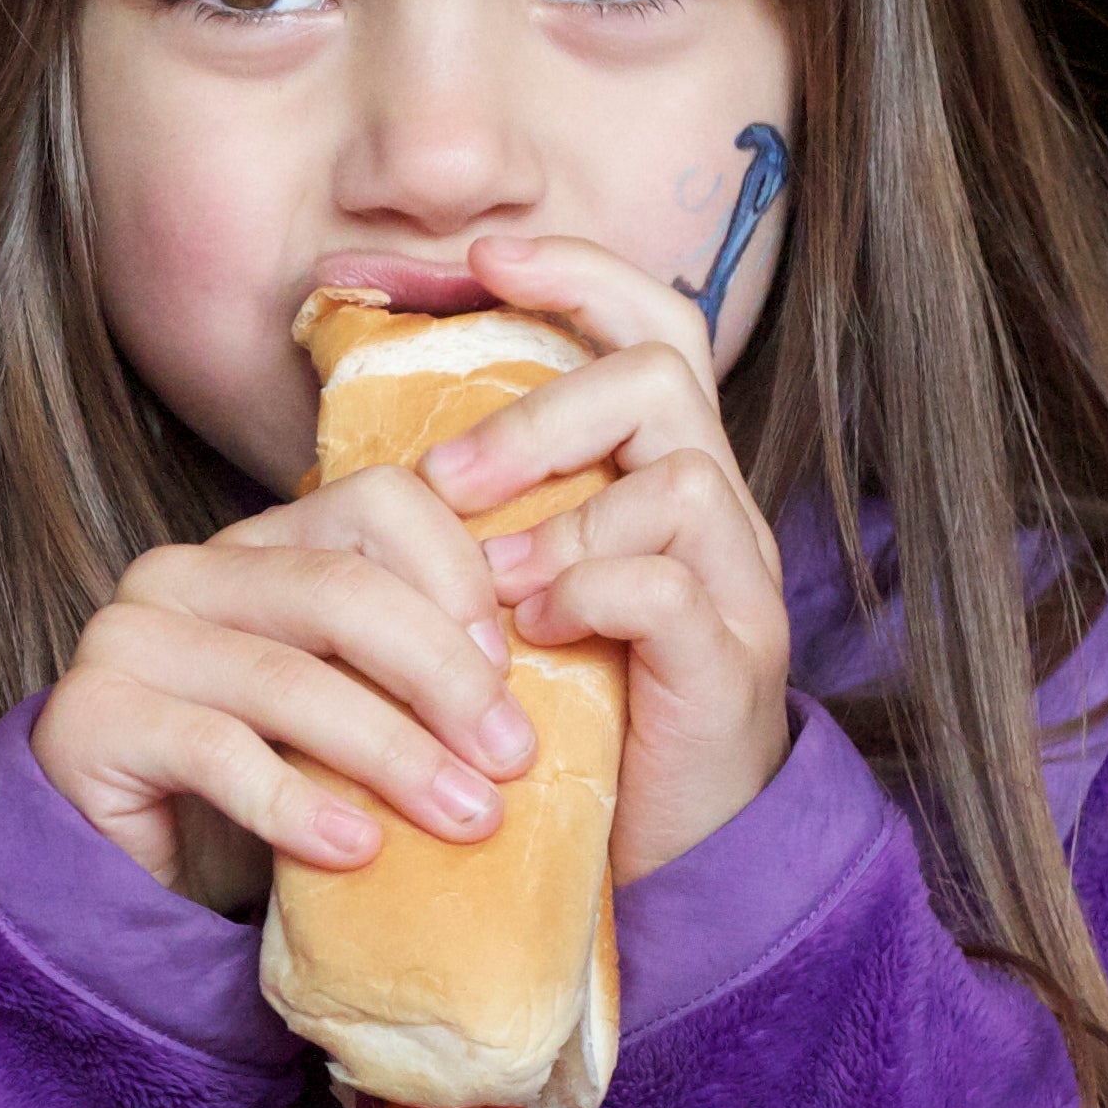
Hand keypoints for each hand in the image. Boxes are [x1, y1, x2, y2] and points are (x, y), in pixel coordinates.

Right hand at [31, 465, 543, 915]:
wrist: (135, 876)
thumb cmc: (266, 791)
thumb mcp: (353, 708)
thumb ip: (412, 662)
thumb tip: (547, 646)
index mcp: (257, 544)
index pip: (376, 503)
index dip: (459, 576)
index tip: (515, 669)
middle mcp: (182, 571)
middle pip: (341, 591)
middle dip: (444, 677)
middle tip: (513, 758)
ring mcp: (126, 639)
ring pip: (287, 679)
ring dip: (394, 754)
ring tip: (468, 818)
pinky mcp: (89, 719)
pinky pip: (218, 755)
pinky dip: (300, 807)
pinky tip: (359, 850)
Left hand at [421, 233, 794, 882]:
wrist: (663, 854)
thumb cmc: (571, 714)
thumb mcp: (518, 595)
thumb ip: (484, 521)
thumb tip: (371, 456)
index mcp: (661, 479)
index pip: (652, 327)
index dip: (577, 272)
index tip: (484, 252)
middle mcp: (716, 515)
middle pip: (663, 377)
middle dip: (542, 411)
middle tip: (448, 481)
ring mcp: (736, 587)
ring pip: (678, 476)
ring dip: (559, 517)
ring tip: (487, 586)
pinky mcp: (729, 667)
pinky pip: (667, 585)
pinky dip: (587, 593)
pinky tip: (532, 634)